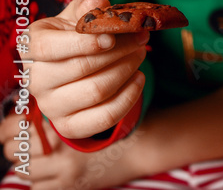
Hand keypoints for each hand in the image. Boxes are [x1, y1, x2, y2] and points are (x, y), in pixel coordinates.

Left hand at [1, 112, 144, 189]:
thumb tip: (24, 110)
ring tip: (36, 155)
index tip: (14, 122)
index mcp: (64, 128)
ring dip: (26, 163)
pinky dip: (38, 180)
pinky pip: (38, 188)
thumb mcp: (87, 110)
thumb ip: (59, 111)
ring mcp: (65, 173)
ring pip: (24, 171)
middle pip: (15, 151)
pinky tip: (48, 171)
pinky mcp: (70, 187)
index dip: (10, 125)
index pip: (16, 128)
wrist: (139, 147)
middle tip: (22, 139)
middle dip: (15, 144)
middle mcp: (61, 152)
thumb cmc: (114, 124)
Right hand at [22, 0, 147, 138]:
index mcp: (34, 47)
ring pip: (97, 90)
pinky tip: (139, 78)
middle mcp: (37, 79)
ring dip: (127, 69)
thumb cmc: (77, 35)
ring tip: (140, 53)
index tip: (111, 37)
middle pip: (81, 67)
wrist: (75, 66)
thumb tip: (98, 4)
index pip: (47, 48)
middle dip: (120, 50)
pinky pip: (105, 117)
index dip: (82, 42)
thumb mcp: (79, 15)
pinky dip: (129, 97)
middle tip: (141, 38)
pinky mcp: (69, 126)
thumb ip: (88, 7)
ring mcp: (51, 106)